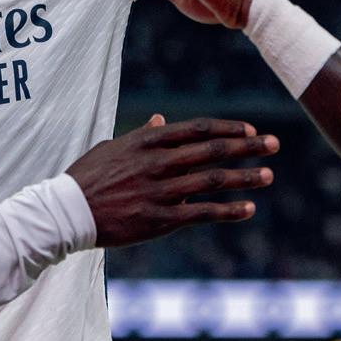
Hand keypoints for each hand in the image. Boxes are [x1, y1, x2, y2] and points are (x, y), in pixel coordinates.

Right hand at [66, 115, 277, 246]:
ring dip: (244, 177)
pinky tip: (248, 209)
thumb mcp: (113, 147)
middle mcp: (158, 162)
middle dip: (247, 146)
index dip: (228, 128)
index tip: (251, 129)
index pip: (198, 129)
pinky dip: (228, 210)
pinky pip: (201, 213)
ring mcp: (160, 191)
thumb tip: (163, 121)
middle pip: (213, 150)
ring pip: (212, 180)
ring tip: (268, 175)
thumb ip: (143, 135)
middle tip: (274, 144)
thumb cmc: (87, 178)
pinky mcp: (159, 219)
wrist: (66, 213)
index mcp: (148, 141)